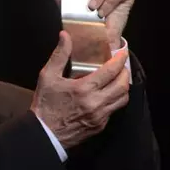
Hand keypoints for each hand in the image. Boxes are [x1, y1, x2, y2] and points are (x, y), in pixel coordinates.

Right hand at [31, 31, 129, 148]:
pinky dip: (115, 99)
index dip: (120, 59)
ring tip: (118, 78)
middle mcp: (96, 103)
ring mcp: (100, 116)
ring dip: (123, 86)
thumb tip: (65, 36)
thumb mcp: (48, 76)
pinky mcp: (100, 126)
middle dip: (125, 72)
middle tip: (121, 65)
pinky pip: (114, 110)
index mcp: (84, 89)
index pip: (111, 71)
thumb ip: (60, 55)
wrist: (44, 132)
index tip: (122, 52)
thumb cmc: (45, 103)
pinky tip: (107, 93)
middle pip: (123, 85)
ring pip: (122, 99)